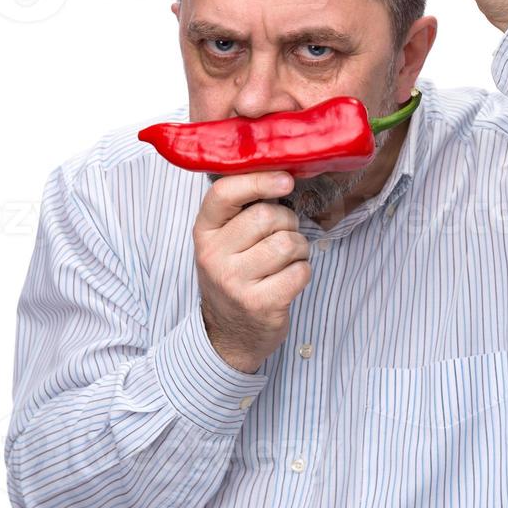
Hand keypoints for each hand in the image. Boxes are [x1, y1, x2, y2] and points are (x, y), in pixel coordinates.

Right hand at [193, 170, 311, 373]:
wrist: (229, 335)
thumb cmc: (236, 277)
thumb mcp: (225, 242)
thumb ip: (243, 210)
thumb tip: (282, 173)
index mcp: (204, 232)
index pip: (223, 193)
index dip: (258, 180)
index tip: (285, 180)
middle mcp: (213, 256)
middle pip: (266, 216)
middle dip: (288, 222)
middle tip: (284, 236)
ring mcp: (235, 282)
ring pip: (288, 243)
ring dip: (298, 249)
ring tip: (286, 261)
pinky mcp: (260, 304)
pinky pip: (300, 271)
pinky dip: (303, 272)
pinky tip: (288, 280)